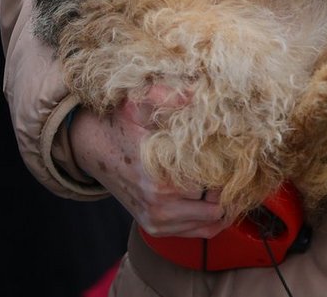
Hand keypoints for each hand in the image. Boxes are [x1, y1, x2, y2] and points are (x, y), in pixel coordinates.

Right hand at [70, 92, 226, 237]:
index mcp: (159, 180)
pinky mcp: (154, 227)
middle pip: (215, 207)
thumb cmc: (119, 124)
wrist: (91, 147)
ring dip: (221, 205)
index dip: (228, 168)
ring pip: (209, 224)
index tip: (235, 153)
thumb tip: (197, 94)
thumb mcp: (140, 103)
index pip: (213, 184)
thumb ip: (168, 97)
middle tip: (234, 167)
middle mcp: (159, 207)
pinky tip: (214, 196)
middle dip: (228, 188)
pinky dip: (209, 218)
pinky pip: (196, 232)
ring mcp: (156, 221)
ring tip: (226, 181)